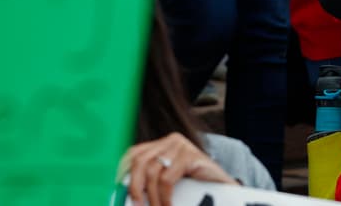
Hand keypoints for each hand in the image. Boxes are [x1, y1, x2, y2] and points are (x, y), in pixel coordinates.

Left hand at [120, 132, 236, 205]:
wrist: (223, 189)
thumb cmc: (194, 188)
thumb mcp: (167, 184)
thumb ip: (150, 184)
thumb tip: (126, 195)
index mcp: (161, 145)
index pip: (133, 154)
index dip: (121, 172)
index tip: (117, 192)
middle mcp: (170, 141)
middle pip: (139, 160)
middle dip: (134, 187)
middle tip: (137, 205)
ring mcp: (181, 146)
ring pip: (152, 171)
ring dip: (152, 197)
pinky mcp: (191, 155)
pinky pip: (168, 178)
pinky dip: (164, 197)